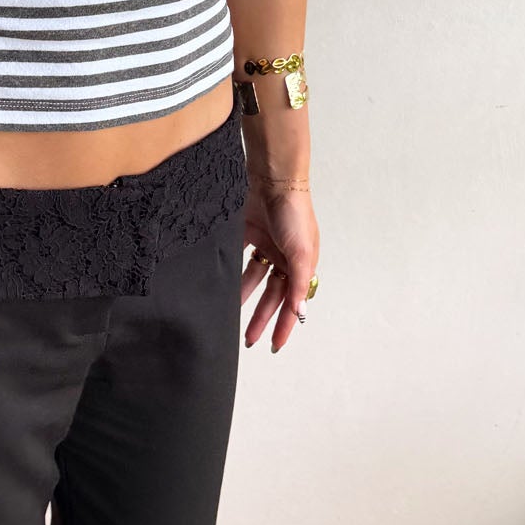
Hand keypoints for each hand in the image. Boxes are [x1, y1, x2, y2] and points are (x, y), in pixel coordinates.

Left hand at [239, 180, 318, 352]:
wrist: (274, 179)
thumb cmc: (294, 213)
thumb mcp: (302, 252)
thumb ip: (299, 283)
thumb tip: (300, 311)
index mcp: (301, 265)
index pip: (293, 303)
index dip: (285, 325)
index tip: (274, 346)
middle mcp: (285, 258)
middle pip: (272, 296)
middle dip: (261, 318)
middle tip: (249, 340)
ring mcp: (266, 246)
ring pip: (253, 279)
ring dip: (243, 296)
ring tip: (229, 312)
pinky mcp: (248, 235)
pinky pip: (239, 258)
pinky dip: (231, 270)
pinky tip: (221, 283)